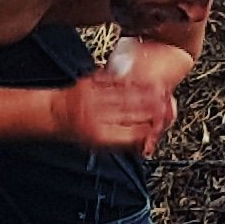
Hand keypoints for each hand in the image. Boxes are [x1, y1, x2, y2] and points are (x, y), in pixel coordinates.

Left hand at [59, 66, 177, 155]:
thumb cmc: (80, 132)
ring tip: (160, 90)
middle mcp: (94, 118)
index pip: (131, 133)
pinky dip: (128, 79)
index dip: (150, 128)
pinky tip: (140, 79)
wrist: (56, 115)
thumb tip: (146, 145)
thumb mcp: (101, 144)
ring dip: (144, 92)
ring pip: (123, 95)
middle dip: (152, 108)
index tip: (164, 123)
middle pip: (130, 112)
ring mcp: (91, 100)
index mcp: (99, 136)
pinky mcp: (88, 85)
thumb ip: (123, 142)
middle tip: (168, 104)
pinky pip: (111, 81)